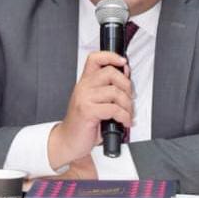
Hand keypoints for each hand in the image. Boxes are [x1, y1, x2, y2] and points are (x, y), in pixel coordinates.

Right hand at [48, 51, 131, 169]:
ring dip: (127, 105)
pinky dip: (124, 116)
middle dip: (127, 86)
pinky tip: (124, 122)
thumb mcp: (96, 103)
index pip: (95, 58)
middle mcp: (83, 87)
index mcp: (85, 82)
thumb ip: (109, 89)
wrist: (68, 141)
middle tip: (129, 98)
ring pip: (115, 92)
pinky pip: (114, 109)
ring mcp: (84, 98)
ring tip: (127, 114)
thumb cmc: (84, 124)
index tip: (123, 61)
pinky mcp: (87, 111)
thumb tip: (125, 75)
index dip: (110, 56)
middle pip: (111, 73)